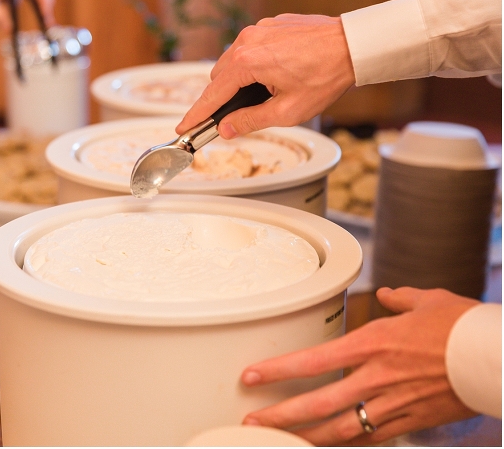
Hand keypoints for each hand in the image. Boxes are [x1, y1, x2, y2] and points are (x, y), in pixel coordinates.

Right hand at [175, 14, 354, 138]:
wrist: (354, 45)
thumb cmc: (326, 75)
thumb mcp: (288, 110)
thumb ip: (250, 121)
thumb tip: (227, 129)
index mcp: (247, 62)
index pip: (213, 95)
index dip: (197, 115)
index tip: (184, 127)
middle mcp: (246, 41)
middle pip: (219, 78)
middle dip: (223, 99)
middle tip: (231, 119)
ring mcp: (258, 30)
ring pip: (233, 63)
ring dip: (239, 82)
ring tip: (264, 96)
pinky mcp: (270, 26)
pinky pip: (250, 50)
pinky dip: (253, 66)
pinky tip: (275, 77)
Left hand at [240, 287, 479, 445]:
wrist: (499, 357)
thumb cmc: (463, 325)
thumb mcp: (427, 301)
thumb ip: (399, 300)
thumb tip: (387, 296)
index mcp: (373, 343)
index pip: (313, 361)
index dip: (278, 371)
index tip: (250, 376)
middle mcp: (377, 376)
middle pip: (319, 402)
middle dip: (281, 414)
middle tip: (251, 421)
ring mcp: (394, 403)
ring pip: (341, 427)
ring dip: (307, 435)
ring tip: (280, 440)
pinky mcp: (413, 420)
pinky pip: (373, 436)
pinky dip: (348, 442)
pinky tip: (329, 445)